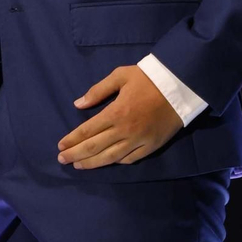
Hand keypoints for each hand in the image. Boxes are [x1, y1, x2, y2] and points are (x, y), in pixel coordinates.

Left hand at [56, 65, 182, 169]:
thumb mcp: (120, 76)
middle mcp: (125, 130)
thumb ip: (98, 91)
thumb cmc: (147, 78)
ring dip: (93, 163)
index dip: (72, 139)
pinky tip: (106, 162)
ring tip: (78, 166)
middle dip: (76, 154)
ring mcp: (139, 141)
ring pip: (111, 157)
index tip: (60, 146)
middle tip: (62, 160)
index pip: (87, 130)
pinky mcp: (152, 146)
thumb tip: (78, 104)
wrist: (181, 85)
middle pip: (95, 147)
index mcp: (115, 112)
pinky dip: (117, 162)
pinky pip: (131, 159)